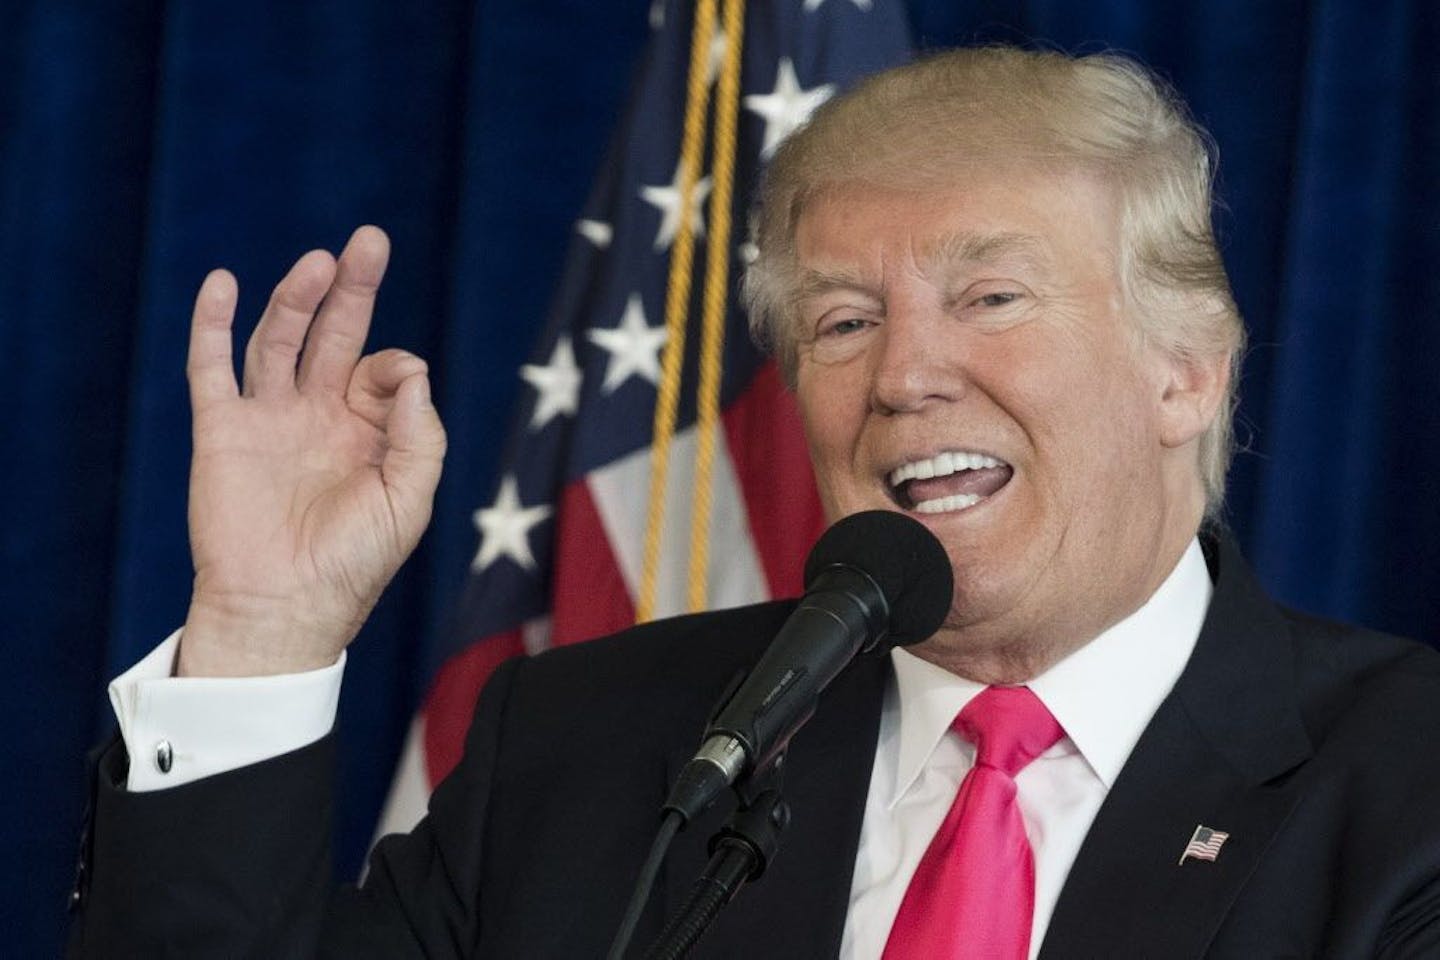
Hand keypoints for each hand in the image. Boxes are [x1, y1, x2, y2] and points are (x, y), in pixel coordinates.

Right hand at [178, 226, 445, 675]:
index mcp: (368, 432)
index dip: (393, 368)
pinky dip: (214, 326)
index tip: (391, 391)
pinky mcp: (221, 430)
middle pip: (335, 334)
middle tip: (370, 240)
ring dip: (297, 298)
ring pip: (280, 340)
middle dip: (353, 288)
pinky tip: (223, 283)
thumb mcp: (408, 502)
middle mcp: (318, 415)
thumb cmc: (353, 565)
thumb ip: (420, 436)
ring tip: (318, 261)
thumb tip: (412, 370)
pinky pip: (212, 368)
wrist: (284, 608)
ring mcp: (269, 419)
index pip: (384, 370)